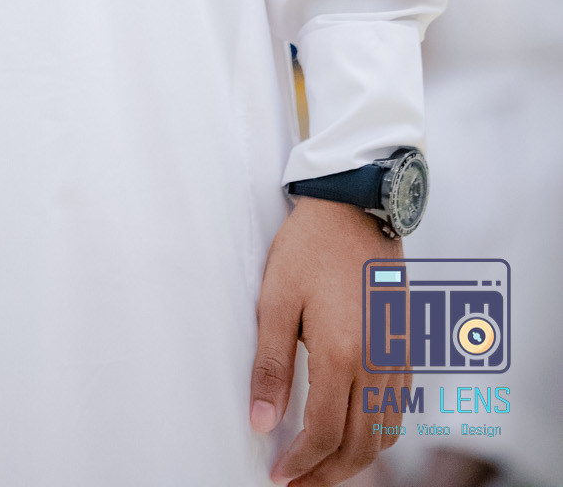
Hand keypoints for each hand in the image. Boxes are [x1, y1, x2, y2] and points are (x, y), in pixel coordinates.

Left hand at [250, 197, 400, 483]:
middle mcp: (377, 365)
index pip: (323, 433)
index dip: (300, 462)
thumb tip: (261, 422)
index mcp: (342, 354)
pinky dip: (378, 437)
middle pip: (358, 446)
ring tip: (321, 469)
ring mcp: (397, 359)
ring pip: (384, 435)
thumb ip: (270, 365)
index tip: (278, 474)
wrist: (356, 207)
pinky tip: (353, 436)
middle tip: (296, 484)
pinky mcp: (405, 350)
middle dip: (326, 474)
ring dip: (354, 462)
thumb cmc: (310, 247)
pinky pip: (399, 412)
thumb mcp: (276, 300)